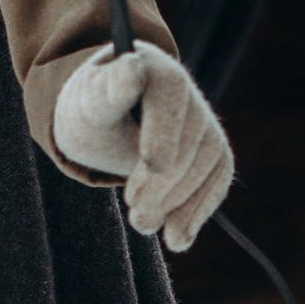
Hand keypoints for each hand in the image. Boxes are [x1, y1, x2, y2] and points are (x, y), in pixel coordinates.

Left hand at [53, 43, 232, 250]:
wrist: (102, 120)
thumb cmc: (90, 109)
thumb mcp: (87, 103)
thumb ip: (106, 91)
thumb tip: (132, 68)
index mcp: (151, 65)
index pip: (167, 95)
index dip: (162, 132)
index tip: (150, 164)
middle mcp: (184, 88)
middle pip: (187, 139)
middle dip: (163, 182)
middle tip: (134, 212)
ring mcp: (202, 118)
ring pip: (206, 163)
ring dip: (178, 202)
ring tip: (141, 224)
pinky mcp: (212, 149)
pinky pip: (217, 180)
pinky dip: (198, 212)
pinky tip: (177, 239)